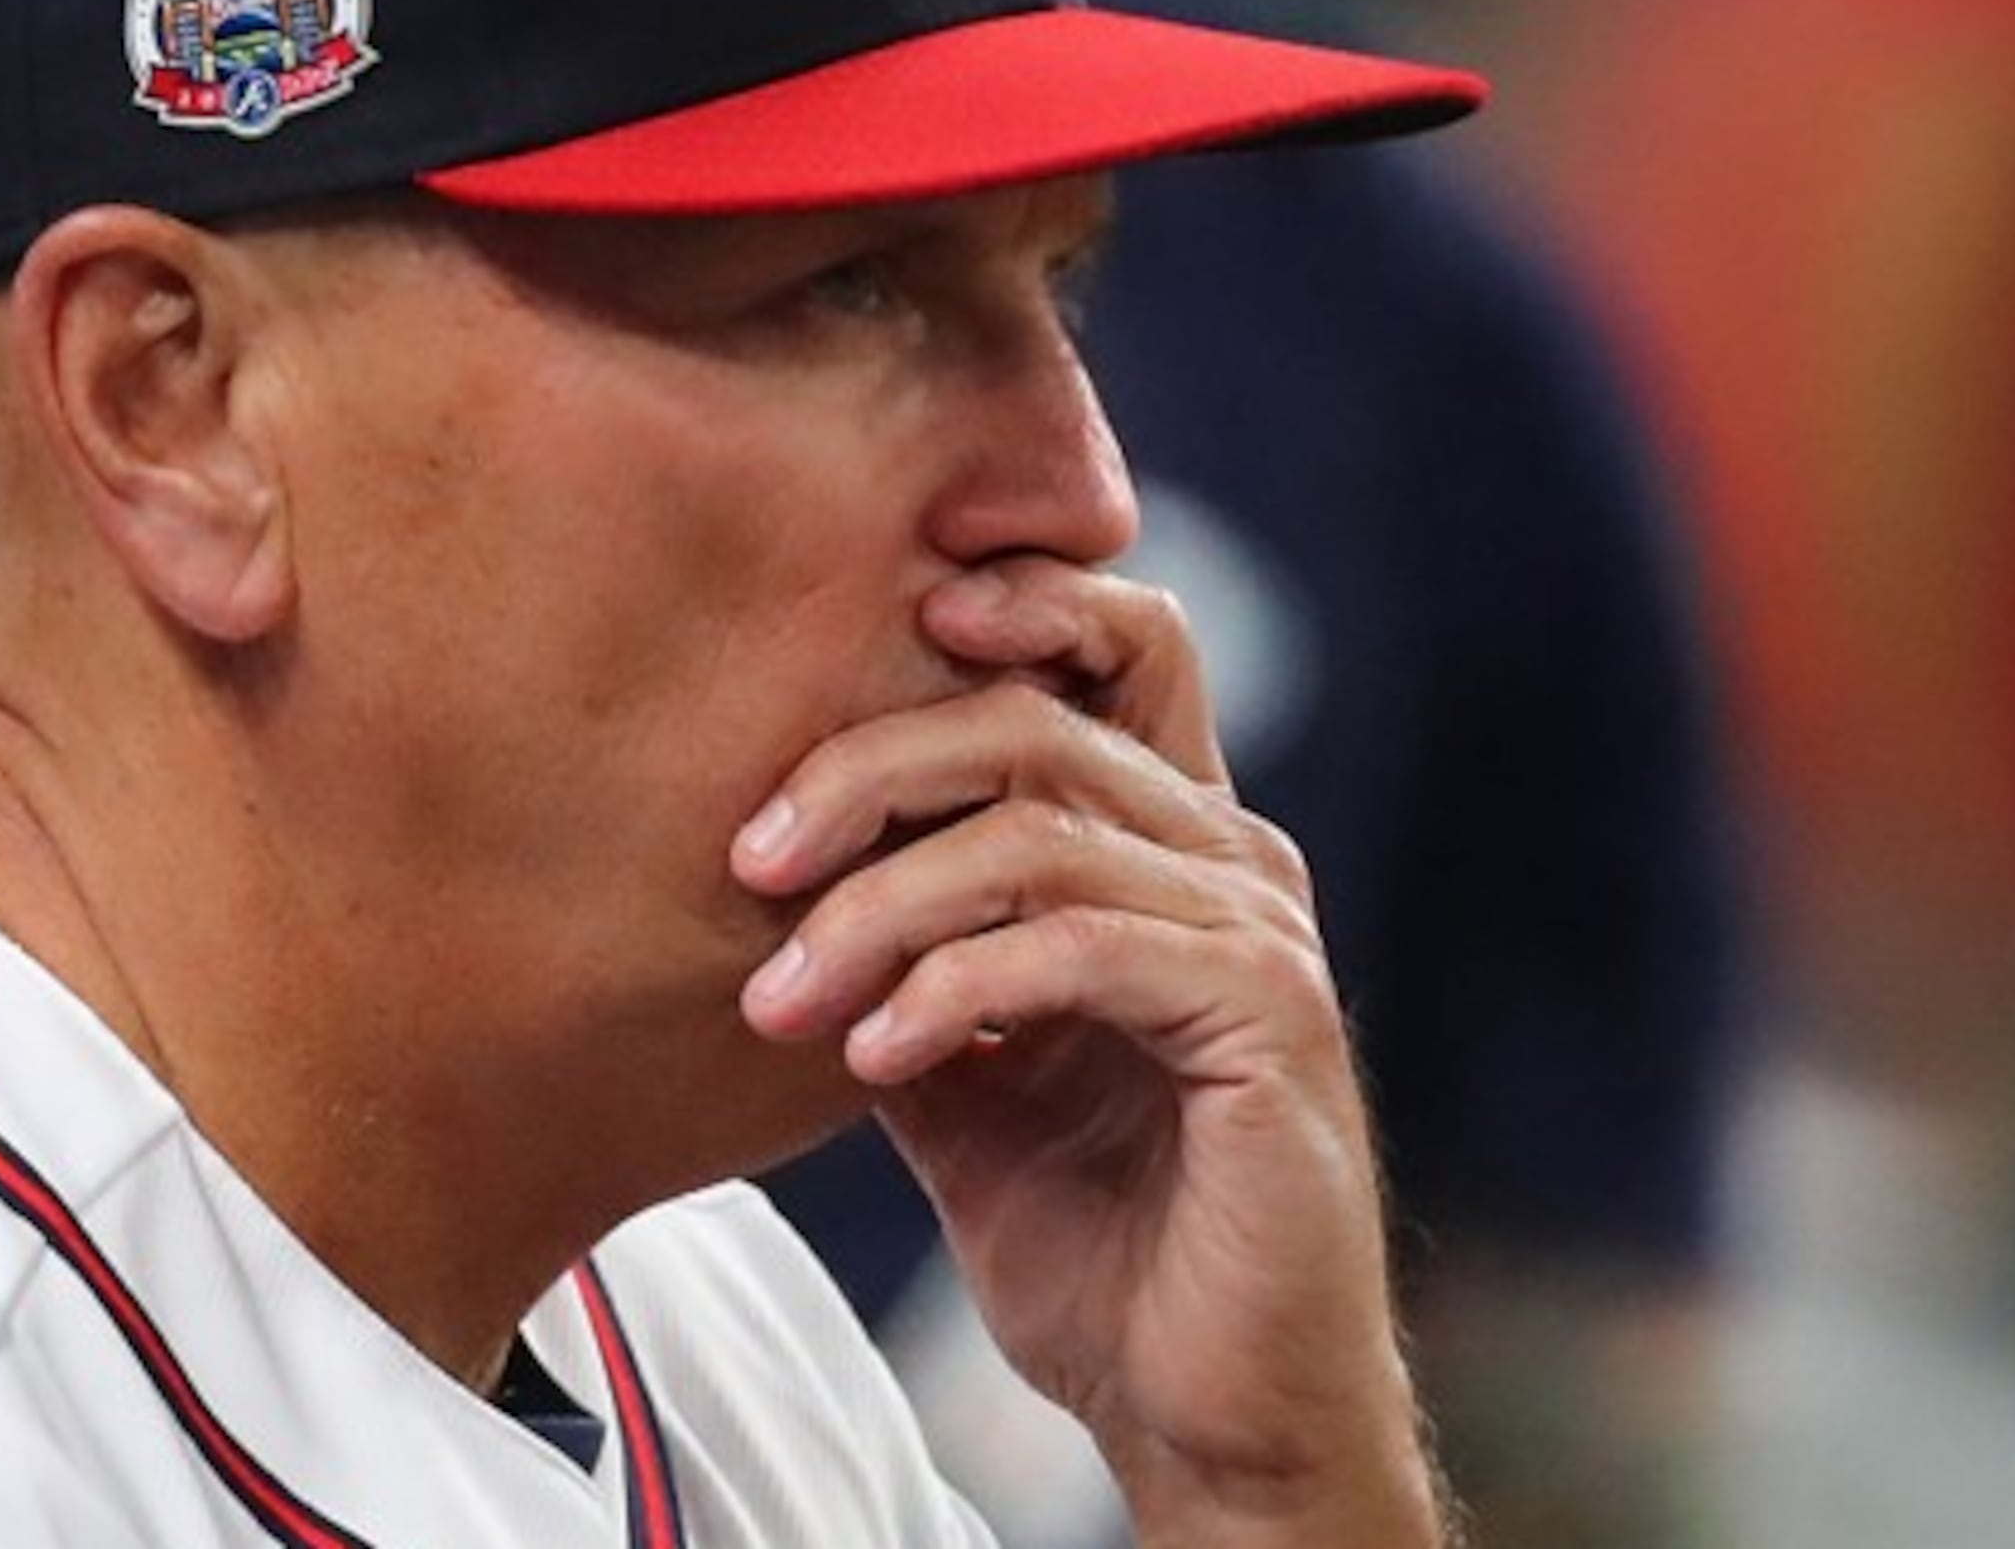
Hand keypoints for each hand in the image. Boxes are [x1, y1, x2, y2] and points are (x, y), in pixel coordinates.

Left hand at [733, 559, 1444, 1547]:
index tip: (858, 636)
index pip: (1116, 649)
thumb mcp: (961, 1084)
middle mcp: (1231, 860)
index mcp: (1172, 849)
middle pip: (1039, 720)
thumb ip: (901, 965)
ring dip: (883, 906)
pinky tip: (873, 1052)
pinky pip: (1084, 946)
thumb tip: (769, 886)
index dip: (1011, 601)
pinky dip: (956, 985)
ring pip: (1043, 832)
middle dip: (867, 771)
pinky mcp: (1268, 1019)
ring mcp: (1259, 933)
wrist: (1210, 1413)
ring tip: (781, 997)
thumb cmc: (1102, 1249)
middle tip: (746, 863)